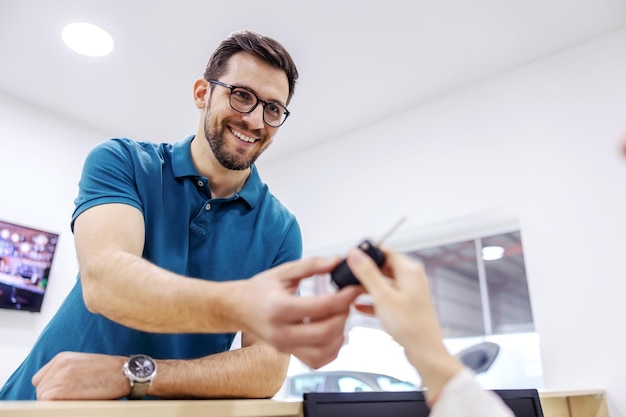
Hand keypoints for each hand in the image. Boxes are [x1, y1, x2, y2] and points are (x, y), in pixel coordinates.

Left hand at [32, 352, 128, 399]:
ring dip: (56, 403)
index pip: (41, 379)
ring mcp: (60, 376)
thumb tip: (56, 391)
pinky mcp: (62, 390)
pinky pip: (47, 403)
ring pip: (43, 397)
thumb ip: (67, 373)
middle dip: (53, 397)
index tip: (62, 395)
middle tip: (72, 400)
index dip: (50, 389)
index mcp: (62, 358)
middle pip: (41, 389)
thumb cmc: (111, 373)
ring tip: (76, 401)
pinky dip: (57, 407)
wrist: (128, 373)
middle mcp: (59, 364)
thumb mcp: (85, 365)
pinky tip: (75, 403)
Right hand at [235, 256, 363, 368]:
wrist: (238, 308)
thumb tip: (336, 261)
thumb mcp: (283, 272)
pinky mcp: (289, 354)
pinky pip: (316, 361)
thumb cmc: (259, 290)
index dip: (343, 298)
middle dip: (343, 316)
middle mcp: (281, 332)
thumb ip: (311, 265)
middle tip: (347, 301)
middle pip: (325, 332)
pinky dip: (331, 350)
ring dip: (339, 334)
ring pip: (323, 351)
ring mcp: (285, 346)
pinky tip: (332, 333)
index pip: (321, 307)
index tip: (354, 288)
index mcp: (279, 308)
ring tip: (339, 316)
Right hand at [346, 248, 462, 399]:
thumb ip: (367, 273)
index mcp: (410, 270)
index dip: (367, 253)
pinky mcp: (406, 306)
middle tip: (348, 277)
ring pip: (384, 282)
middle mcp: (412, 278)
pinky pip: (387, 297)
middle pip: (384, 266)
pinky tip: (359, 306)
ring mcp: (410, 292)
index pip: (385, 251)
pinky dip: (373, 300)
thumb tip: (355, 253)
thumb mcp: (383, 296)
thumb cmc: (410, 326)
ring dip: (367, 287)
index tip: (351, 258)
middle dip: (365, 272)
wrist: (425, 352)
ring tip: (350, 291)